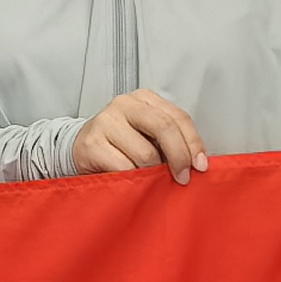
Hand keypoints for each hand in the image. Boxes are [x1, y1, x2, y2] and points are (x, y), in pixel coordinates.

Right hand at [71, 89, 208, 183]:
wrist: (80, 150)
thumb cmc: (121, 145)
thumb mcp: (148, 135)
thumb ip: (171, 140)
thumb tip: (197, 163)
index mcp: (144, 99)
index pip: (178, 117)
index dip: (193, 142)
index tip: (201, 165)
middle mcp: (125, 104)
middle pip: (164, 128)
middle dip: (179, 157)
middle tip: (183, 178)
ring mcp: (106, 122)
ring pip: (146, 153)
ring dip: (153, 173)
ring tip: (149, 178)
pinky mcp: (92, 144)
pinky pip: (125, 169)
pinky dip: (135, 180)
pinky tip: (133, 182)